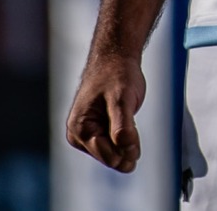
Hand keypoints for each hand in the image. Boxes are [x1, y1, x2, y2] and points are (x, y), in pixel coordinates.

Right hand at [66, 50, 146, 171]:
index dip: (128, 151)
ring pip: (113, 152)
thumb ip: (123, 127)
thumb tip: (127, 153)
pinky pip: (113, 144)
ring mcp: (84, 134)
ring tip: (125, 115)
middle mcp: (78, 135)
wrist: (114, 58)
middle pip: (110, 157)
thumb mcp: (122, 100)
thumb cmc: (117, 75)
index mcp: (80, 129)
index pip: (108, 157)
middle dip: (126, 146)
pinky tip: (124, 118)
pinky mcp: (94, 131)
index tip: (138, 139)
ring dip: (125, 139)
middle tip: (132, 122)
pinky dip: (124, 135)